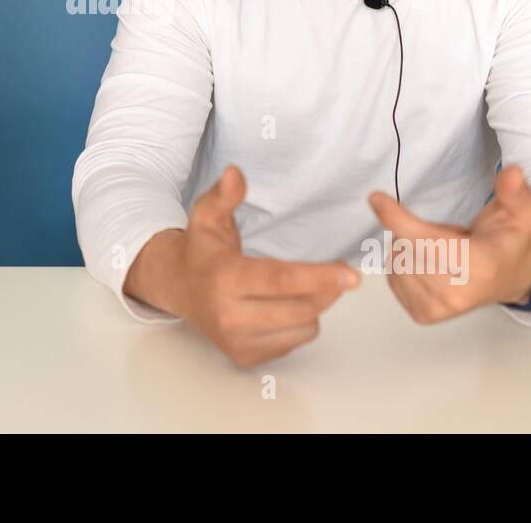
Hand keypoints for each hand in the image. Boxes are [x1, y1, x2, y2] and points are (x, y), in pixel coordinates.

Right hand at [168, 165, 360, 368]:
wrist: (178, 287)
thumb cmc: (202, 249)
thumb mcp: (207, 215)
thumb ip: (225, 195)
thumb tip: (235, 173)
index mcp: (224, 278)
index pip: (280, 280)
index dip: (319, 277)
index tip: (352, 275)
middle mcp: (229, 315)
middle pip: (300, 307)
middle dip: (327, 288)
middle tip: (340, 272)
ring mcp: (237, 341)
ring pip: (304, 327)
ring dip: (314, 306)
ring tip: (301, 287)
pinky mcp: (245, 357)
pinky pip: (295, 341)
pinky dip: (300, 324)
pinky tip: (283, 307)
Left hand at [367, 164, 530, 322]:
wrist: (511, 277)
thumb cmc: (510, 240)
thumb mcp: (522, 211)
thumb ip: (515, 191)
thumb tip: (512, 172)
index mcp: (480, 267)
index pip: (425, 241)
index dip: (397, 218)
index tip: (376, 197)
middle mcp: (456, 295)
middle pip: (406, 247)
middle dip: (417, 229)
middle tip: (450, 235)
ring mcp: (438, 309)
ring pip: (397, 260)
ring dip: (412, 247)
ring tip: (445, 251)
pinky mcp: (422, 315)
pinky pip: (393, 276)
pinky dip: (406, 263)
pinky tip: (434, 266)